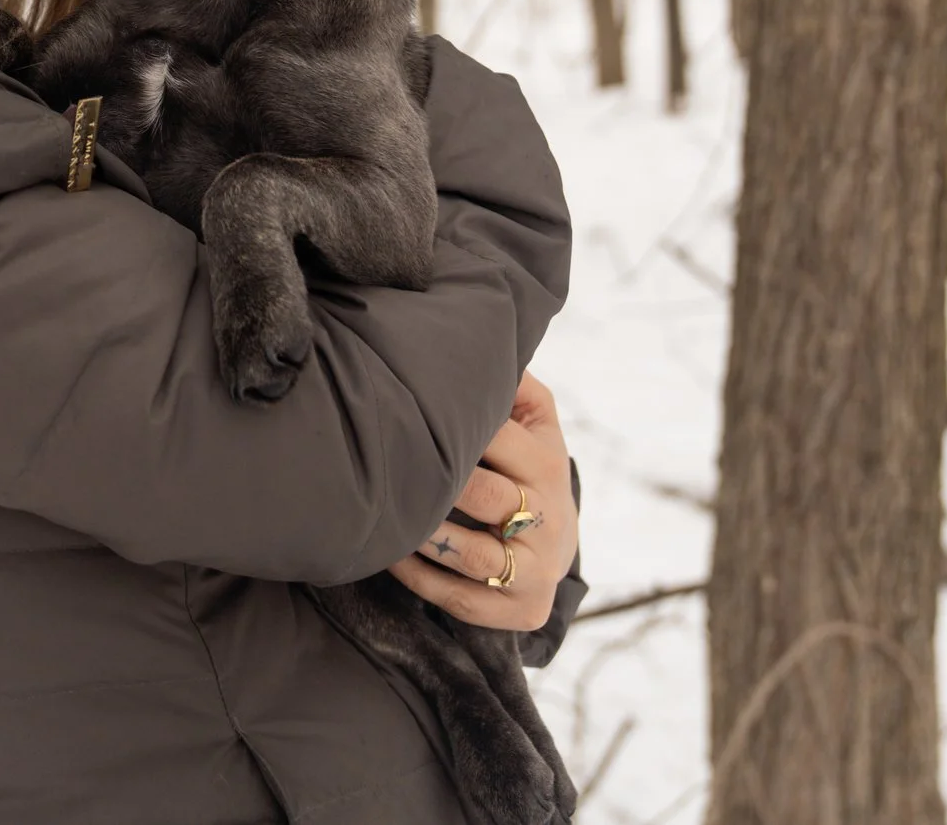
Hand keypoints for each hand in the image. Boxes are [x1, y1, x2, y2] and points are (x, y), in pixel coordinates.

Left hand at [387, 370, 577, 630]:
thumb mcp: (536, 422)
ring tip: (388, 514)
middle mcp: (550, 516)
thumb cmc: (528, 468)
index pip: (497, 437)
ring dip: (425, 535)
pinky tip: (390, 556)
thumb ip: (514, 384)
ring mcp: (537, 568)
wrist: (559, 544)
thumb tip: (480, 337)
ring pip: (474, 555)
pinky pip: (463, 598)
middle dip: (437, 483)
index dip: (452, 426)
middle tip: (388, 466)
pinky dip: (421, 579)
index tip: (405, 414)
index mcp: (548, 461)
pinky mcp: (522, 609)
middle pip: (485, 495)